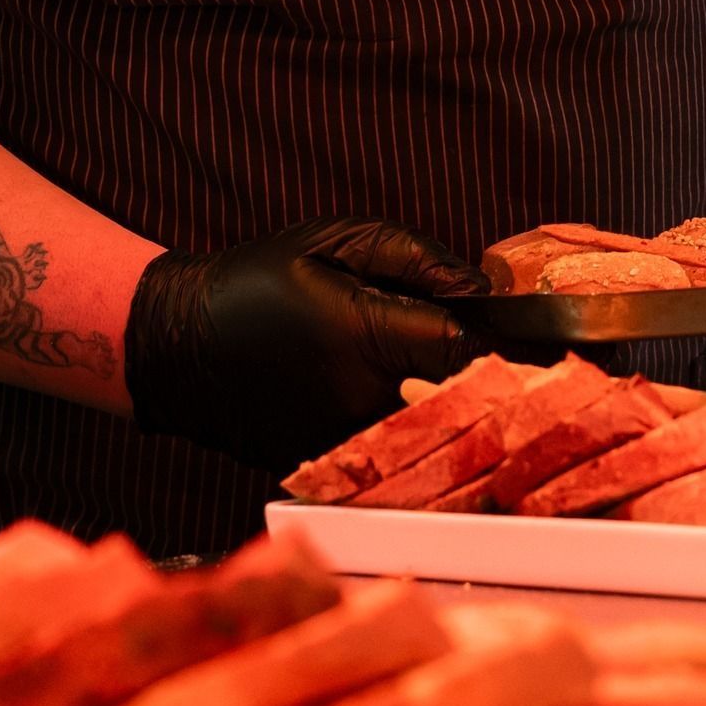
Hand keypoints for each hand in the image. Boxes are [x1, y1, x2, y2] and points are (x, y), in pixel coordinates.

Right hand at [124, 217, 488, 472]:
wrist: (179, 343)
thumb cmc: (258, 278)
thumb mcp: (334, 241)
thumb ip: (415, 258)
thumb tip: (480, 285)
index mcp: (361, 335)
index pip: (461, 350)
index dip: (502, 340)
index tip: (526, 331)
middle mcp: (354, 397)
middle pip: (452, 399)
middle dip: (485, 377)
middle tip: (507, 357)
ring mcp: (336, 439)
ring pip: (423, 432)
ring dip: (447, 407)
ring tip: (460, 377)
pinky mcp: (319, 464)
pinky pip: (385, 451)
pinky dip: (406, 430)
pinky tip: (407, 401)